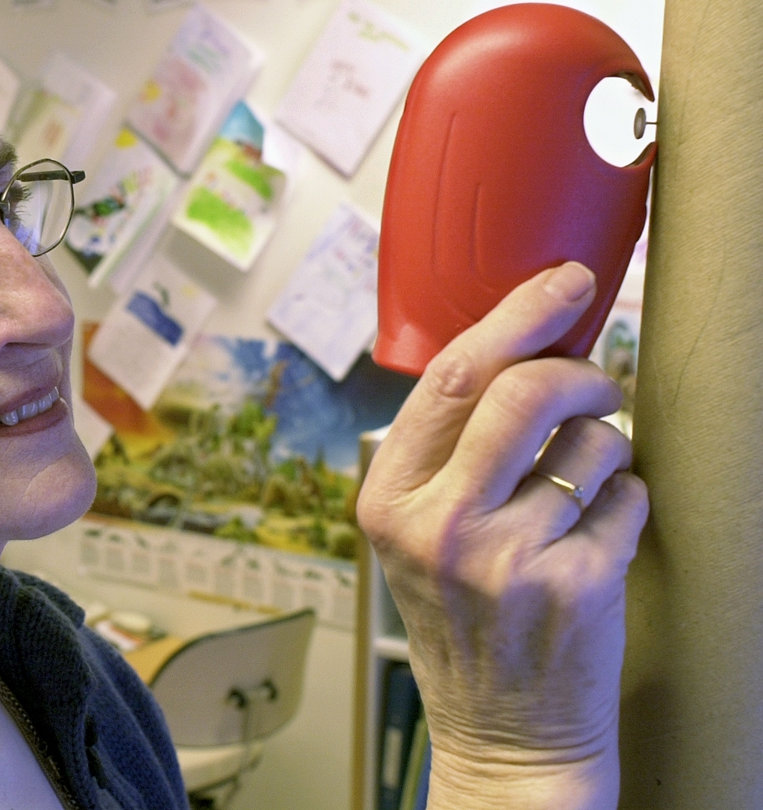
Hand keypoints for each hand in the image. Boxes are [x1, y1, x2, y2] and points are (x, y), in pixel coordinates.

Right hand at [356, 263, 648, 809]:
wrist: (501, 733)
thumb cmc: (462, 622)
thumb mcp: (416, 534)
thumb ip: (444, 453)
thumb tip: (518, 348)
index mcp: (387, 500)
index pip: (449, 380)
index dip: (515, 316)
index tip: (563, 282)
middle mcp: (437, 526)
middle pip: (524, 391)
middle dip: (581, 368)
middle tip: (598, 380)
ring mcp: (506, 560)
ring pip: (592, 439)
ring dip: (607, 446)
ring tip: (585, 486)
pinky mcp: (574, 588)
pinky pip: (629, 496)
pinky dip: (626, 502)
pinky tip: (596, 538)